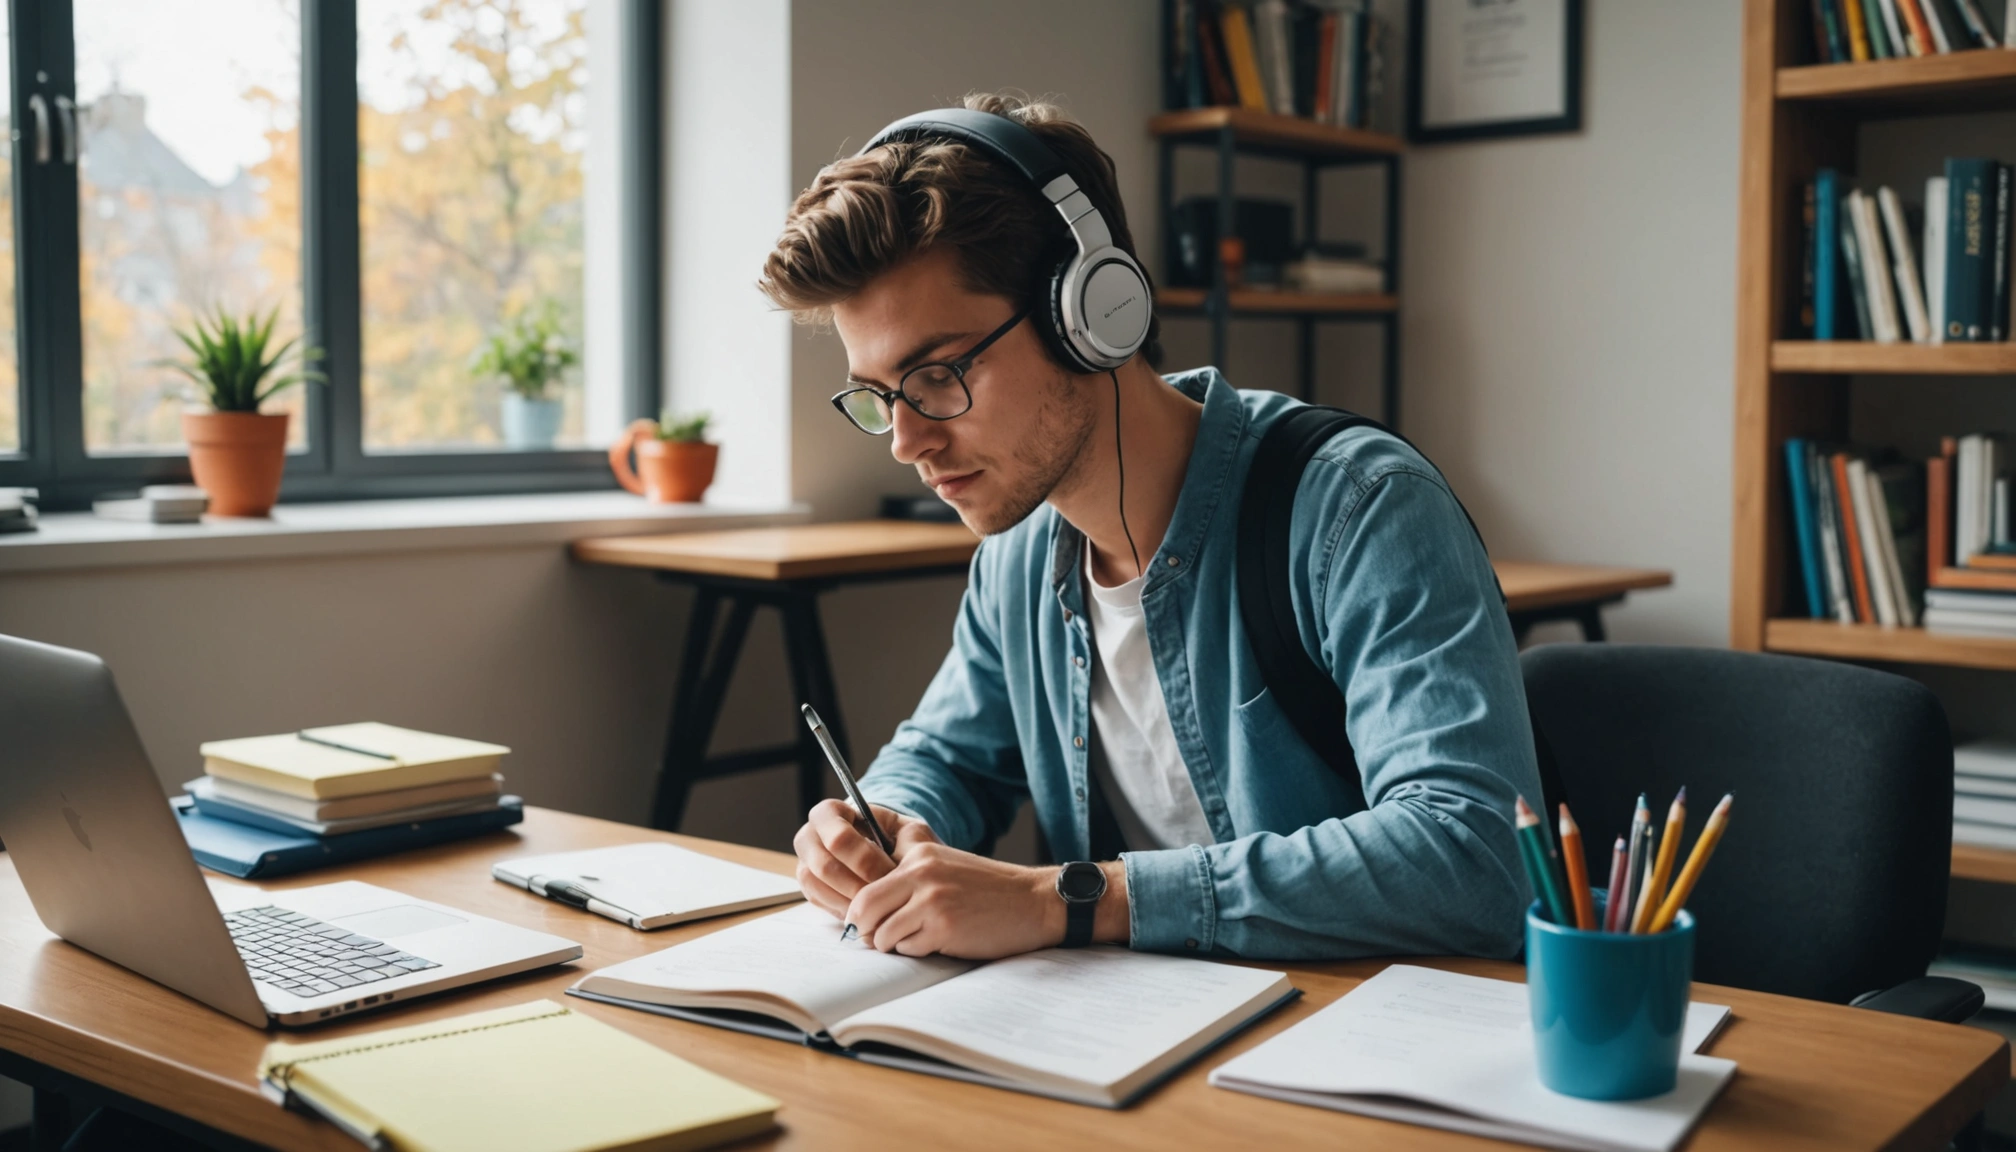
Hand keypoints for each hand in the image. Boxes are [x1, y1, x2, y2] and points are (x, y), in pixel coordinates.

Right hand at [793, 799, 937, 918]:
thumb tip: (898, 865)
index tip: (891, 872)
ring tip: (879, 907)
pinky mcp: (807, 886)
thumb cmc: (897, 838)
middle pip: (825, 867)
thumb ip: (904, 841)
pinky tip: (867, 912)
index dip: (865, 859)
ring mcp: (804, 861)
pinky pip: (818, 901)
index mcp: (829, 812)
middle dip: (859, 885)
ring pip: (817, 886)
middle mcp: (808, 835)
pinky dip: (843, 910)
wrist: (886, 850)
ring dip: (850, 901)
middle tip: (887, 896)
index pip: (839, 838)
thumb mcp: (908, 831)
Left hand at [843, 843, 1067, 959]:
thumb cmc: (989, 890)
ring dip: (894, 944)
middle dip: (866, 931)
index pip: (866, 886)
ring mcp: (932, 901)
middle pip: (864, 909)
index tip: (868, 924)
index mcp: (919, 855)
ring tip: (917, 939)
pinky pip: (909, 948)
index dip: (861, 912)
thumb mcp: (946, 868)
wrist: (1034, 901)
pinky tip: (939, 942)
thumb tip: (865, 909)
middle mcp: (921, 874)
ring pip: (883, 934)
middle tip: (879, 939)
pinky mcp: (944, 927)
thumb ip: (909, 879)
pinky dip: (917, 951)